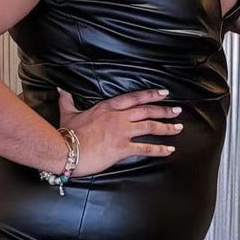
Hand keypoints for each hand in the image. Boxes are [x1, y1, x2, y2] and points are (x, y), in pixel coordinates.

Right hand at [57, 87, 182, 174]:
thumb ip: (67, 100)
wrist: (66, 150)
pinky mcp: (122, 148)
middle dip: (164, 110)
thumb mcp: (68, 113)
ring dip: (166, 127)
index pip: (134, 98)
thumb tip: (61, 89)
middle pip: (147, 111)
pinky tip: (170, 149)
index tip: (163, 93)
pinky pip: (145, 148)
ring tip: (179, 128)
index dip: (150, 95)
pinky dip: (159, 149)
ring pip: (150, 127)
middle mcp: (118, 117)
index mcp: (108, 107)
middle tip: (177, 110)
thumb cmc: (67, 133)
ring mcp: (122, 132)